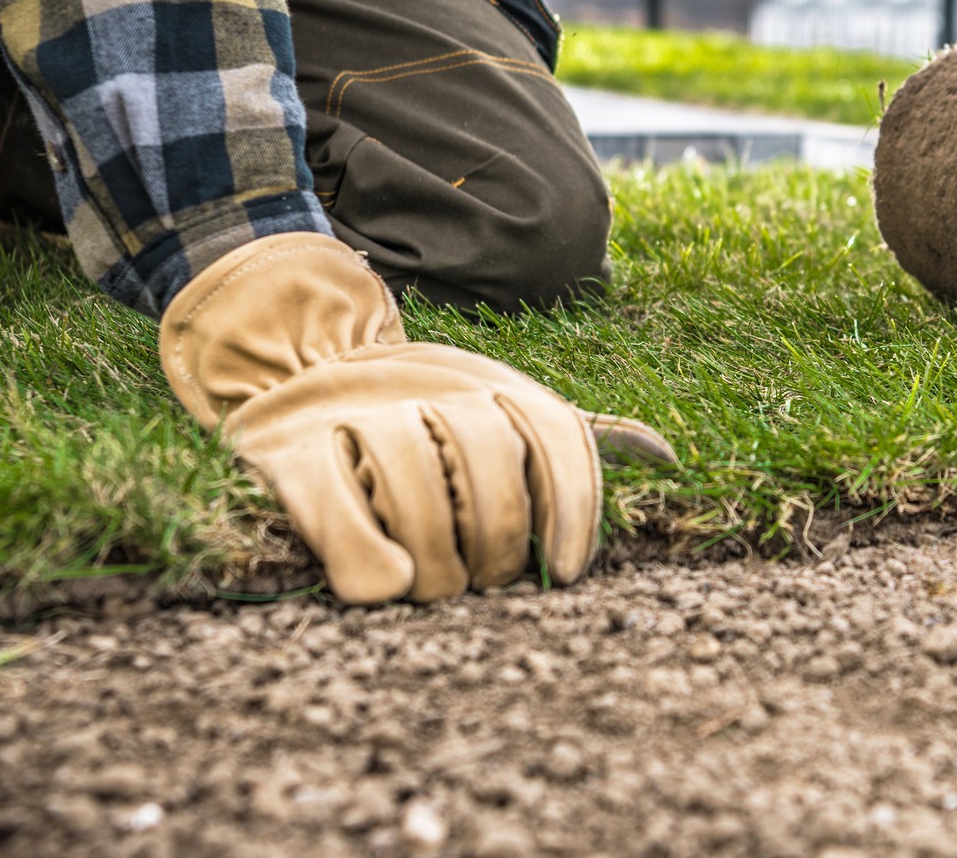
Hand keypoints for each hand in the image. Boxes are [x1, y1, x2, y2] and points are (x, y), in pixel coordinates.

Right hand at [160, 232, 673, 603]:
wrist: (288, 369)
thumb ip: (571, 441)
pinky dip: (366, 556)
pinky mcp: (290, 451)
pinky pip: (337, 512)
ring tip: (435, 586)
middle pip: (488, 463)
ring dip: (435, 558)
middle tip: (485, 583)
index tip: (565, 572)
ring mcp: (358, 413)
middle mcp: (431, 385)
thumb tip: (668, 456)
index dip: (571, 505)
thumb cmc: (413, 412)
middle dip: (496, 540)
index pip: (555, 435)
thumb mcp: (498, 410)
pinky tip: (389, 586)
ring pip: (418, 488)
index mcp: (490, 379)